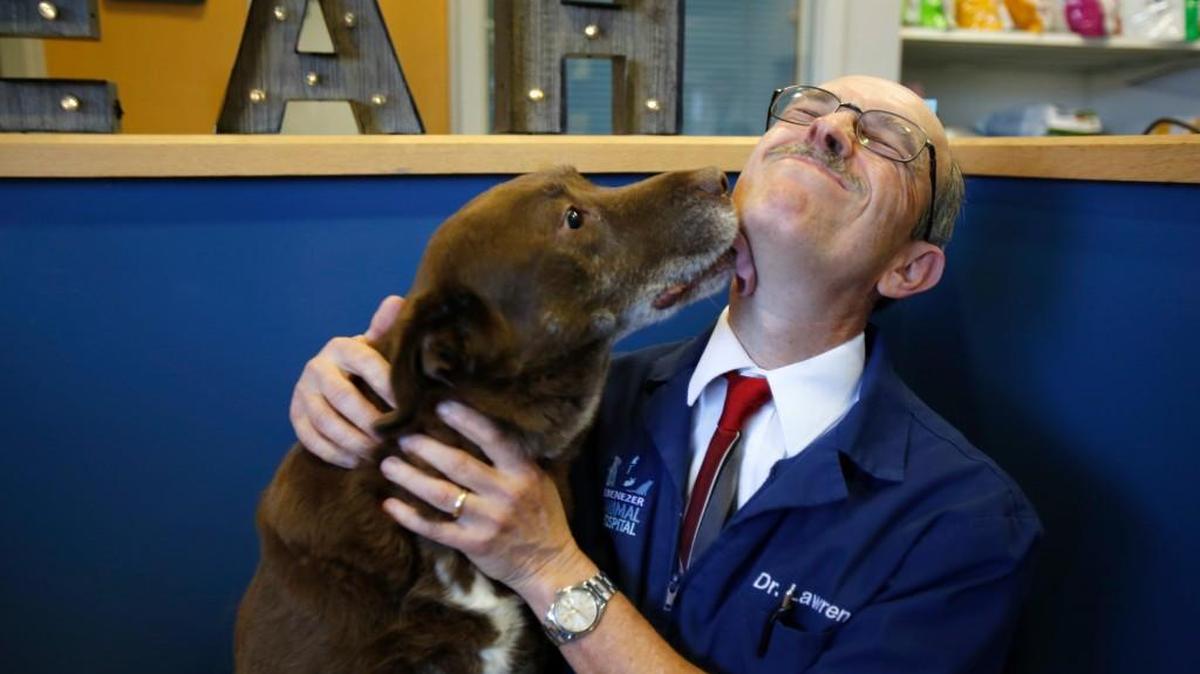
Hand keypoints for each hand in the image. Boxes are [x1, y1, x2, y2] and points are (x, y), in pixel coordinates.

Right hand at [290, 295, 403, 467]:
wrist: (334, 377)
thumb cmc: (368, 364)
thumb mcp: (378, 346)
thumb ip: (387, 329)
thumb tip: (397, 300)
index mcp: (342, 347)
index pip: (366, 362)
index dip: (387, 384)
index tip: (408, 406)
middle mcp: (317, 366)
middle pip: (342, 397)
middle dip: (369, 421)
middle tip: (391, 439)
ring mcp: (303, 392)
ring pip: (325, 421)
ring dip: (352, 441)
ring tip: (376, 454)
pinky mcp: (294, 414)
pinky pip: (310, 438)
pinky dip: (334, 453)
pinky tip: (355, 461)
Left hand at [380, 401, 592, 599]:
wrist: (550, 566)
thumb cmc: (543, 517)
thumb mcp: (538, 480)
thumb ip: (513, 459)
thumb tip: (479, 429)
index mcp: (522, 472)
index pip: (493, 438)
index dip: (467, 421)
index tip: (441, 406)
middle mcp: (504, 494)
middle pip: (458, 464)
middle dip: (426, 448)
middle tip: (402, 437)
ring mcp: (487, 521)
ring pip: (440, 494)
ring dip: (410, 477)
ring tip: (388, 465)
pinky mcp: (472, 545)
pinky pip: (434, 528)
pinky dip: (409, 516)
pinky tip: (389, 504)